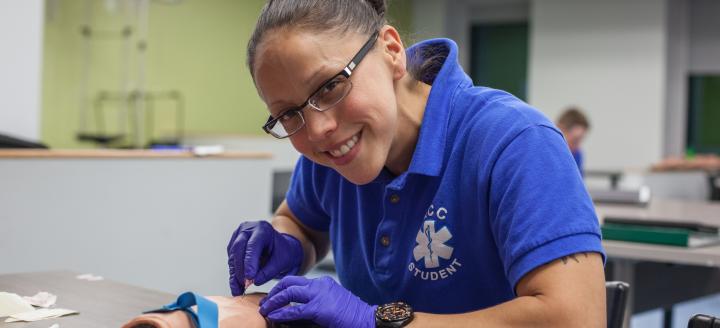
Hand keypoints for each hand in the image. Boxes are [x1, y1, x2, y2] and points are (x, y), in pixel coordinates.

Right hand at [227, 221, 302, 295]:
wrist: (279, 248)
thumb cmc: (282, 252)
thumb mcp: (281, 261)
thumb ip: (269, 271)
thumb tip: (255, 281)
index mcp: (262, 229)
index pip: (253, 245)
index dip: (250, 262)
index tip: (249, 277)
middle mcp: (248, 229)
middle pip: (239, 248)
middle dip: (240, 269)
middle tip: (244, 285)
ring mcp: (238, 236)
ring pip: (233, 256)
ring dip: (235, 274)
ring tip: (239, 289)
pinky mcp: (233, 245)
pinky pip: (231, 261)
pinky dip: (234, 274)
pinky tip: (237, 285)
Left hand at [259, 276, 375, 327]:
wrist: (367, 319)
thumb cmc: (352, 315)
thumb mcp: (330, 305)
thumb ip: (312, 305)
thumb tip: (291, 313)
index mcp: (323, 283)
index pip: (297, 281)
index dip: (282, 288)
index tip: (274, 297)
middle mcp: (319, 285)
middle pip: (289, 282)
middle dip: (274, 291)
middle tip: (266, 302)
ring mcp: (319, 295)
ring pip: (288, 293)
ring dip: (274, 301)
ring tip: (265, 310)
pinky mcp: (318, 309)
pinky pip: (294, 311)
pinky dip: (281, 313)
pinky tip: (273, 317)